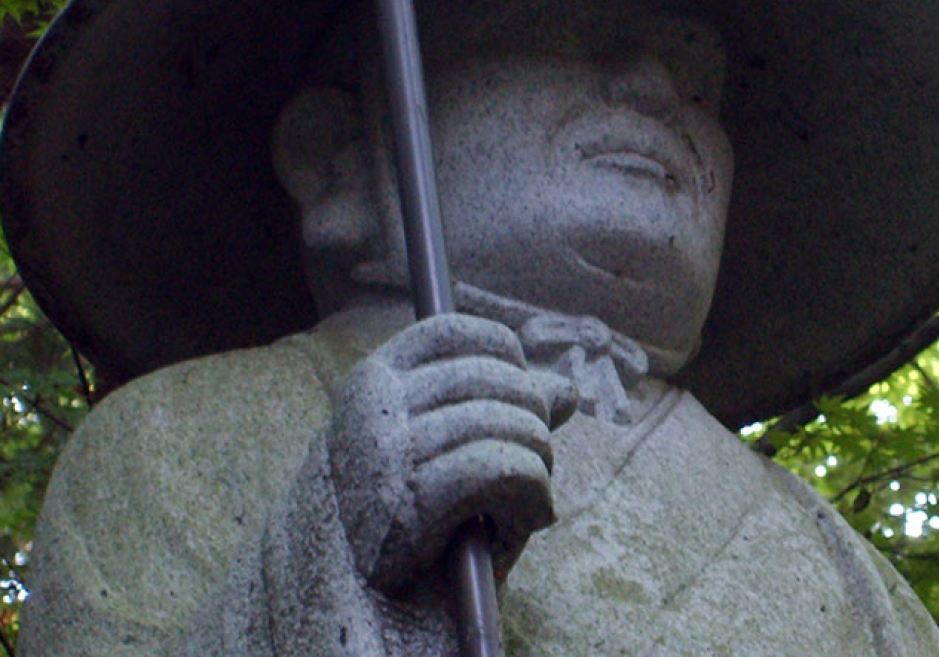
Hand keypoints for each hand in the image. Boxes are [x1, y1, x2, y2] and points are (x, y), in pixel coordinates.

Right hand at [328, 314, 574, 592]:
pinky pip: (503, 469)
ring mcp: (385, 456)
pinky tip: (532, 517)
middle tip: (537, 459)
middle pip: (490, 378)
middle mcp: (371, 408)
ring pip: (504, 424)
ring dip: (537, 462)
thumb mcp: (454, 451)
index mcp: (371, 381)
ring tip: (532, 496)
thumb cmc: (415, 521)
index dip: (504, 356)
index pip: (451, 333)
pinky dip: (533, 493)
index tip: (522, 393)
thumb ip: (501, 412)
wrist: (368, 606)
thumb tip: (567, 389)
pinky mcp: (408, 506)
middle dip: (532, 415)